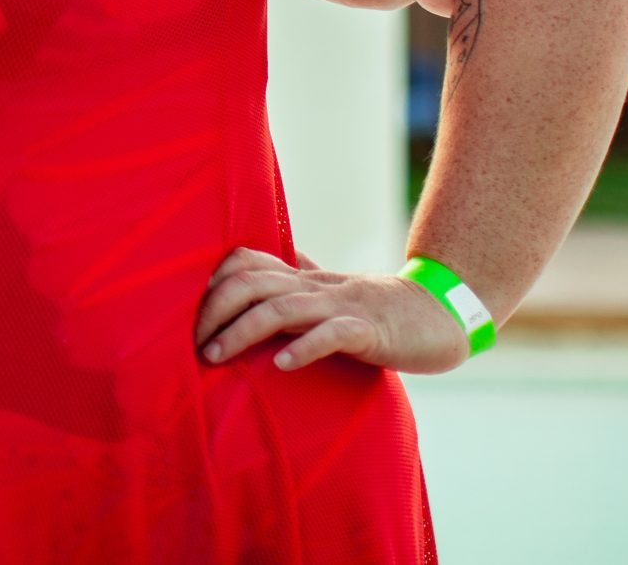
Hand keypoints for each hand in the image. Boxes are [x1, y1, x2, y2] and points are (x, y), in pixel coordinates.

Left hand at [193, 246, 470, 374]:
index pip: (245, 262)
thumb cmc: (378, 308)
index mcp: (302, 278)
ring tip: (216, 356)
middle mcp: (315, 286)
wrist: (439, 313)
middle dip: (214, 309)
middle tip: (195, 345)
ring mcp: (342, 305)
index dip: (212, 282)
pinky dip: (304, 347)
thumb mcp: (329, 292)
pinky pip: (333, 334)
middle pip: (252, 282)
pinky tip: (281, 365)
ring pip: (282, 307)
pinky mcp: (370, 330)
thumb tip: (261, 265)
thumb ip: (295, 279)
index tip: (188, 316)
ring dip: (242, 330)